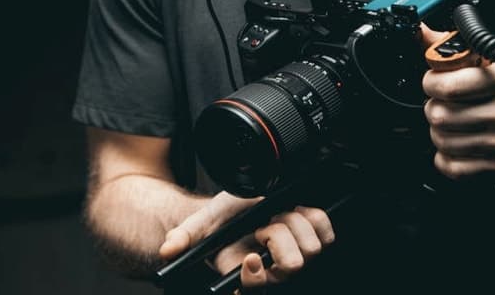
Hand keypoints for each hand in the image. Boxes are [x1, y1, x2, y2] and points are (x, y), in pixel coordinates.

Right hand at [158, 192, 333, 289]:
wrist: (243, 207)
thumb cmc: (224, 221)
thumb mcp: (200, 225)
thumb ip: (183, 237)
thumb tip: (169, 250)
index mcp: (246, 275)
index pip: (255, 289)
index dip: (255, 277)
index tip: (250, 256)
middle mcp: (274, 273)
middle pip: (293, 265)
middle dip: (278, 234)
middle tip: (264, 223)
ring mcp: (298, 259)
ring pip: (312, 248)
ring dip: (294, 223)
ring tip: (277, 216)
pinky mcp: (315, 243)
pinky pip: (326, 233)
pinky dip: (313, 218)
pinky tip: (296, 213)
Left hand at [420, 25, 494, 178]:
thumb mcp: (485, 58)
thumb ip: (448, 46)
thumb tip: (418, 31)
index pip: (445, 87)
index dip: (431, 82)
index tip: (436, 81)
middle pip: (438, 116)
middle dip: (434, 107)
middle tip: (446, 103)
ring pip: (441, 141)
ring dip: (439, 131)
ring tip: (454, 122)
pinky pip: (451, 167)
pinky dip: (446, 156)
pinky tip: (458, 142)